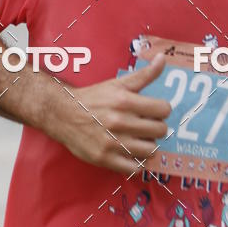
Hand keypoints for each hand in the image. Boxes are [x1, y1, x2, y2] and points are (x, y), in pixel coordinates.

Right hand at [52, 53, 171, 174]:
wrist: (64, 114)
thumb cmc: (94, 98)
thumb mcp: (118, 83)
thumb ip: (145, 74)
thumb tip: (163, 58)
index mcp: (126, 101)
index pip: (163, 109)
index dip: (161, 110)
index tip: (154, 111)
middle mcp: (121, 122)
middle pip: (160, 130)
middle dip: (156, 127)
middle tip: (146, 125)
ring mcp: (113, 142)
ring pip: (150, 150)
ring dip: (148, 145)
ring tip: (139, 139)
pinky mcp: (105, 159)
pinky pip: (134, 168)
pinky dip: (137, 162)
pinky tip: (131, 153)